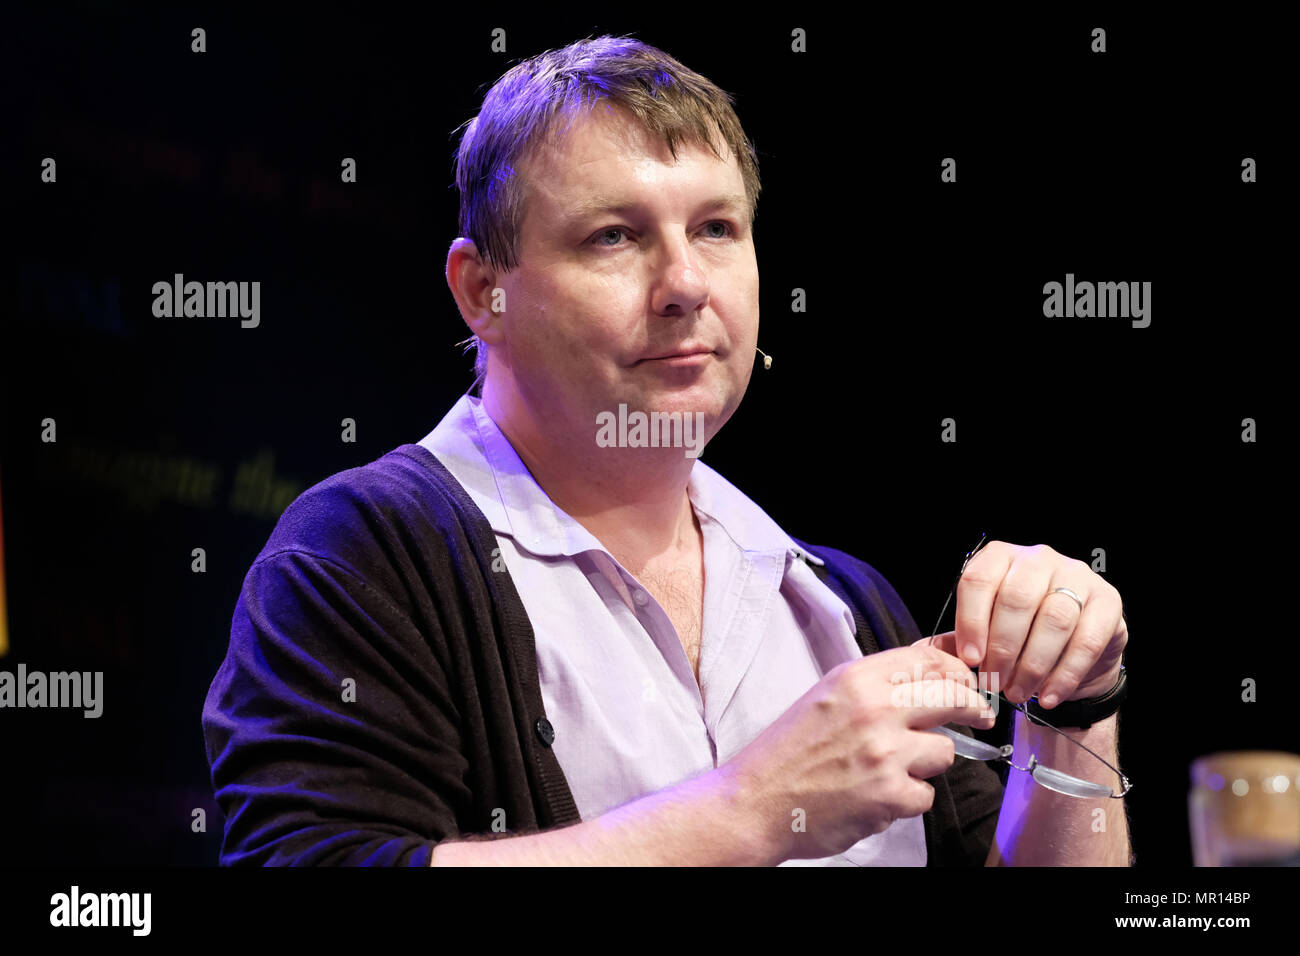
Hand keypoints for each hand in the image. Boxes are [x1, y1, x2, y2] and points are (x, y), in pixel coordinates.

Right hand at [720, 642, 997, 862]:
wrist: (756, 801)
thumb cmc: (789, 751)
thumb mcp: (828, 695)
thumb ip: (876, 683)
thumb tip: (930, 670)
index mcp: (856, 678)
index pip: (929, 661)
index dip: (957, 671)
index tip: (967, 682)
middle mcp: (875, 709)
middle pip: (953, 698)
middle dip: (972, 707)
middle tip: (978, 715)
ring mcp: (885, 754)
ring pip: (945, 751)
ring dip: (926, 762)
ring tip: (891, 767)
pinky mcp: (890, 796)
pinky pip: (926, 794)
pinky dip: (907, 798)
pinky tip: (878, 795)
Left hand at [949, 541, 1127, 707]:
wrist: (1072, 651)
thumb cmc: (1020, 634)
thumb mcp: (986, 631)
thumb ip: (963, 638)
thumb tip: (938, 654)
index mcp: (1001, 557)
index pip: (979, 580)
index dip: (971, 622)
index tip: (970, 659)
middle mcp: (1038, 558)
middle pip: (1017, 599)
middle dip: (1002, 648)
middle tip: (994, 682)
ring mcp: (1077, 576)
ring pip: (1054, 619)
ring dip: (1032, 665)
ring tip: (1017, 693)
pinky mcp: (1108, 602)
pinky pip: (1086, 641)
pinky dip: (1064, 675)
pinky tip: (1048, 696)